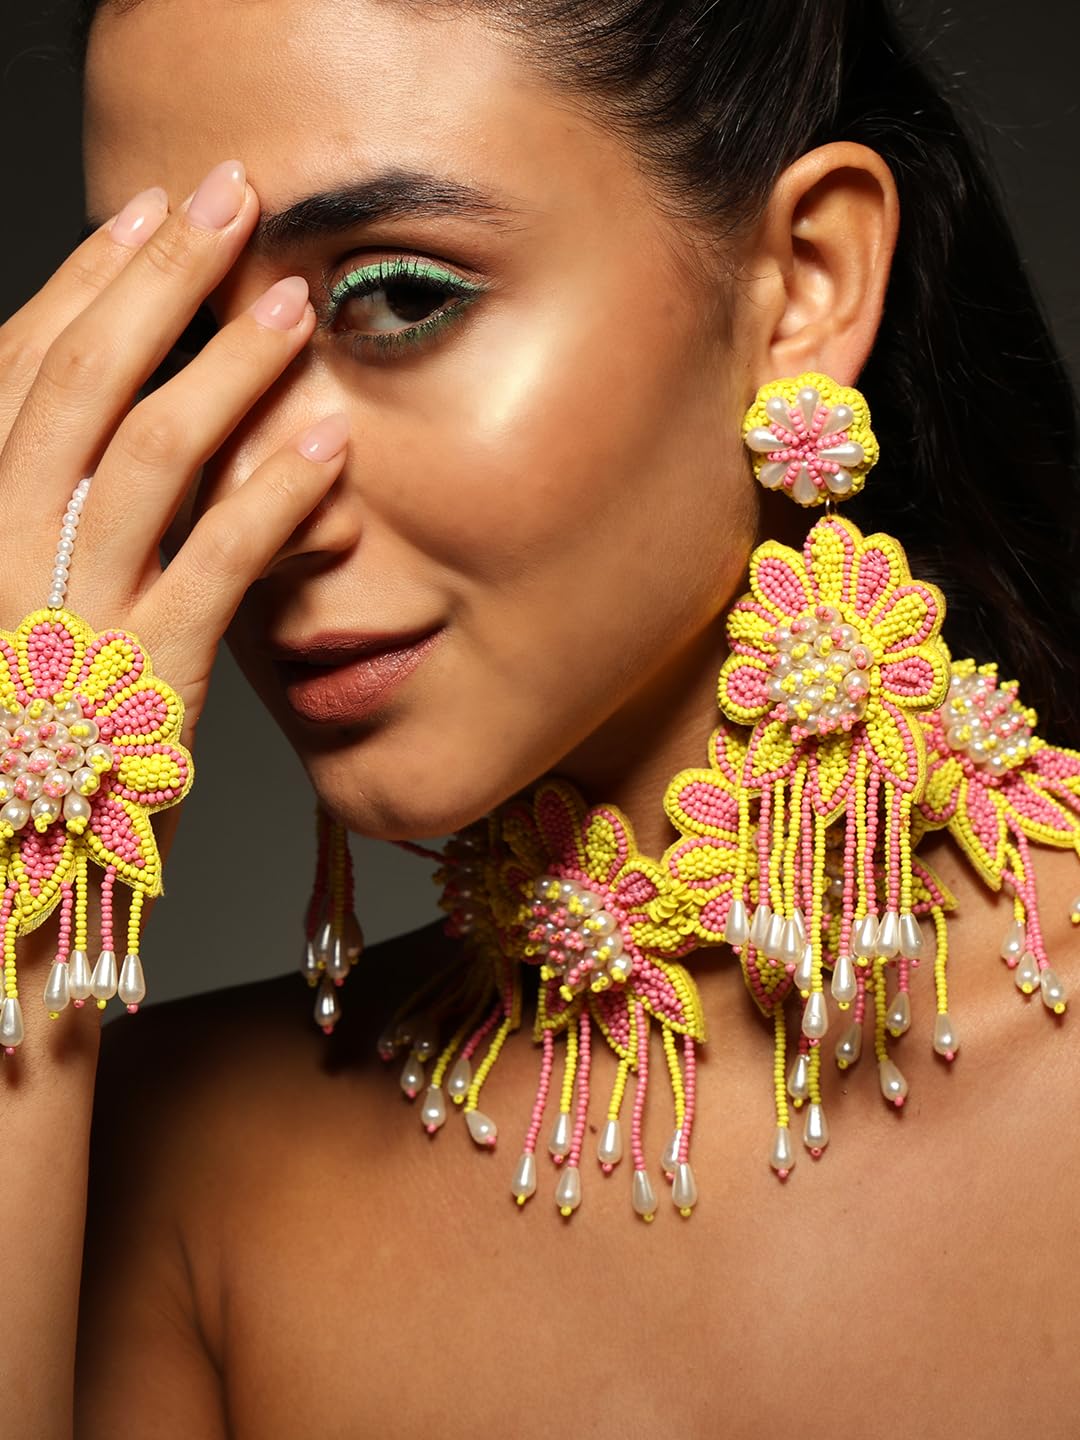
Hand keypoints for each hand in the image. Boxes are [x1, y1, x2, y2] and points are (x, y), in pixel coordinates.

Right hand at [0, 159, 346, 752]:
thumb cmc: (30, 737)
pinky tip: (330, 444)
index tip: (148, 213)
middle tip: (232, 196)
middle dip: (159, 279)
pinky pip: (216, 564)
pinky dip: (276, 496)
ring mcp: (68, 616)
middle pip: (80, 383)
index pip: (18, 371)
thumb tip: (135, 421)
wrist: (11, 881)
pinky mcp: (146, 679)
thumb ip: (54, 517)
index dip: (85, 283)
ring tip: (297, 305)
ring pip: (147, 455)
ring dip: (229, 367)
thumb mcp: (18, 607)